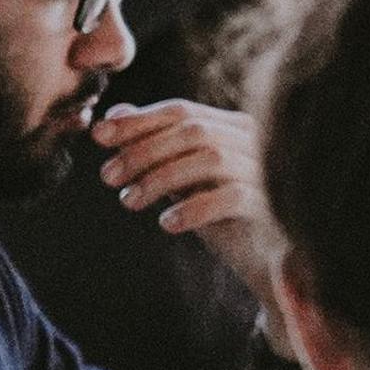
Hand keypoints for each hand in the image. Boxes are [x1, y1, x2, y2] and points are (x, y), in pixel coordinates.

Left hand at [92, 101, 275, 301]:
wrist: (271, 259)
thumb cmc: (225, 215)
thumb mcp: (185, 177)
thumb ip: (157, 145)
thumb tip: (114, 115)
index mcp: (234, 127)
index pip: (182, 110)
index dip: (138, 121)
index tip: (99, 136)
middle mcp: (254, 141)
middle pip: (192, 131)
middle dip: (143, 150)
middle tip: (108, 176)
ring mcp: (265, 171)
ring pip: (209, 158)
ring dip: (160, 177)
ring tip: (128, 201)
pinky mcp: (271, 206)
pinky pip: (230, 196)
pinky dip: (193, 207)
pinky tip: (167, 224)